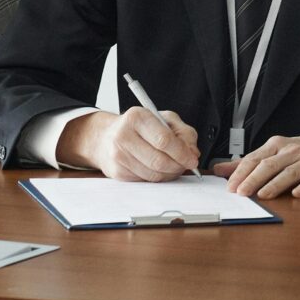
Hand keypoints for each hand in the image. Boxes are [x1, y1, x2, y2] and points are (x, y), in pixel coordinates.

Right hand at [66, 107, 200, 179]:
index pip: (163, 140)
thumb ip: (183, 132)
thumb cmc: (139, 127)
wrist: (107, 137)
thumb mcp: (163, 119)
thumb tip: (193, 153)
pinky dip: (158, 178)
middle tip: (186, 165)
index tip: (192, 159)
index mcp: (137, 117)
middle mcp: (124, 136)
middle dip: (178, 166)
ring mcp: (118, 155)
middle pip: (159, 160)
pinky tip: (159, 169)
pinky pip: (145, 181)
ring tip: (174, 166)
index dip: (182, 153)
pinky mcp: (117, 172)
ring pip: (153, 175)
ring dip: (170, 174)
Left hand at [213, 131, 299, 199]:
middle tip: (241, 193)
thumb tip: (221, 170)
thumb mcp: (278, 152)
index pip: (255, 158)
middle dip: (253, 179)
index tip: (229, 186)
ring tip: (263, 195)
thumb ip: (250, 162)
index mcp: (279, 146)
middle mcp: (293, 151)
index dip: (241, 172)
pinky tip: (298, 194)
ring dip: (276, 184)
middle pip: (270, 165)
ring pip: (290, 172)